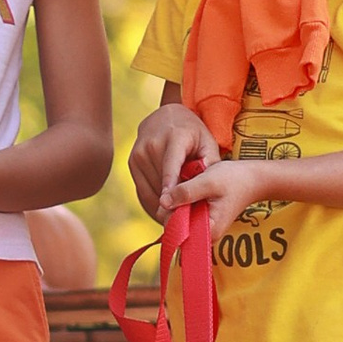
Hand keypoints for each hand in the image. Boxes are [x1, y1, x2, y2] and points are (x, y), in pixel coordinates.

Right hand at [129, 103, 221, 221]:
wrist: (166, 115)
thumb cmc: (192, 132)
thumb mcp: (207, 141)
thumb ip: (210, 162)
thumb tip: (204, 187)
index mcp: (174, 138)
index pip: (170, 165)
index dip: (169, 186)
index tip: (168, 204)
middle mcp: (152, 145)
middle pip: (160, 183)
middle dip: (171, 205)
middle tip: (183, 225)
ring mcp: (139, 154)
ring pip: (151, 190)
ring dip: (162, 207)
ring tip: (176, 223)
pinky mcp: (132, 163)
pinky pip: (141, 190)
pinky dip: (152, 204)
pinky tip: (163, 214)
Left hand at [168, 152, 284, 237]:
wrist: (252, 178)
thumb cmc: (234, 179)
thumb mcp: (208, 182)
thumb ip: (185, 192)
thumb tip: (162, 202)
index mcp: (209, 232)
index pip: (177, 231)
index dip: (169, 213)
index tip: (173, 193)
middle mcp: (205, 236)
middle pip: (175, 227)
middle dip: (173, 207)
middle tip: (182, 185)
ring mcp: (203, 229)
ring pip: (178, 220)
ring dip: (177, 203)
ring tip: (188, 186)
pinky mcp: (202, 221)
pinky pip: (184, 215)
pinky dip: (183, 202)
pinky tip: (190, 189)